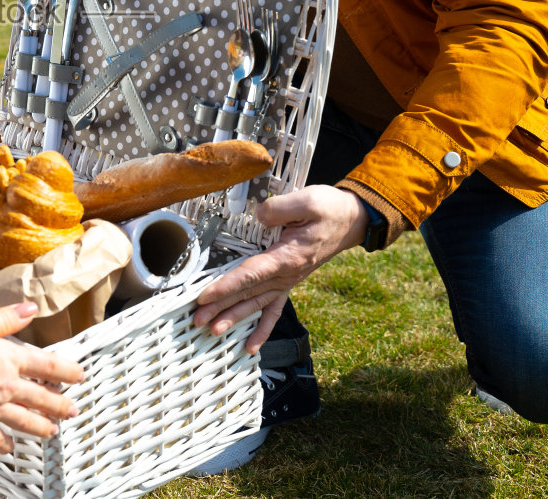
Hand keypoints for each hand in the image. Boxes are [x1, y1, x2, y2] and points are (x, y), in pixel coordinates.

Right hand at [0, 303, 85, 453]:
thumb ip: (6, 317)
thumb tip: (30, 309)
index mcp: (8, 359)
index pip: (46, 366)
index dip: (66, 371)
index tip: (79, 376)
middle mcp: (5, 386)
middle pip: (40, 398)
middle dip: (59, 405)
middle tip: (72, 411)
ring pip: (24, 421)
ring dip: (40, 426)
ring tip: (51, 431)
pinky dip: (5, 444)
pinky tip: (10, 447)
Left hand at [192, 185, 368, 352]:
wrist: (352, 221)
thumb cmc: (329, 209)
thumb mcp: (307, 201)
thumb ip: (279, 209)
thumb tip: (259, 217)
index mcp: (288, 256)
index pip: (250, 275)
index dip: (227, 286)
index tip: (205, 296)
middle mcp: (287, 275)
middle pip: (248, 294)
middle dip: (221, 308)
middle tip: (196, 320)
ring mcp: (288, 281)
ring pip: (256, 304)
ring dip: (234, 319)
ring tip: (212, 331)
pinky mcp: (289, 281)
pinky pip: (274, 310)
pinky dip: (261, 329)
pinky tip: (250, 347)